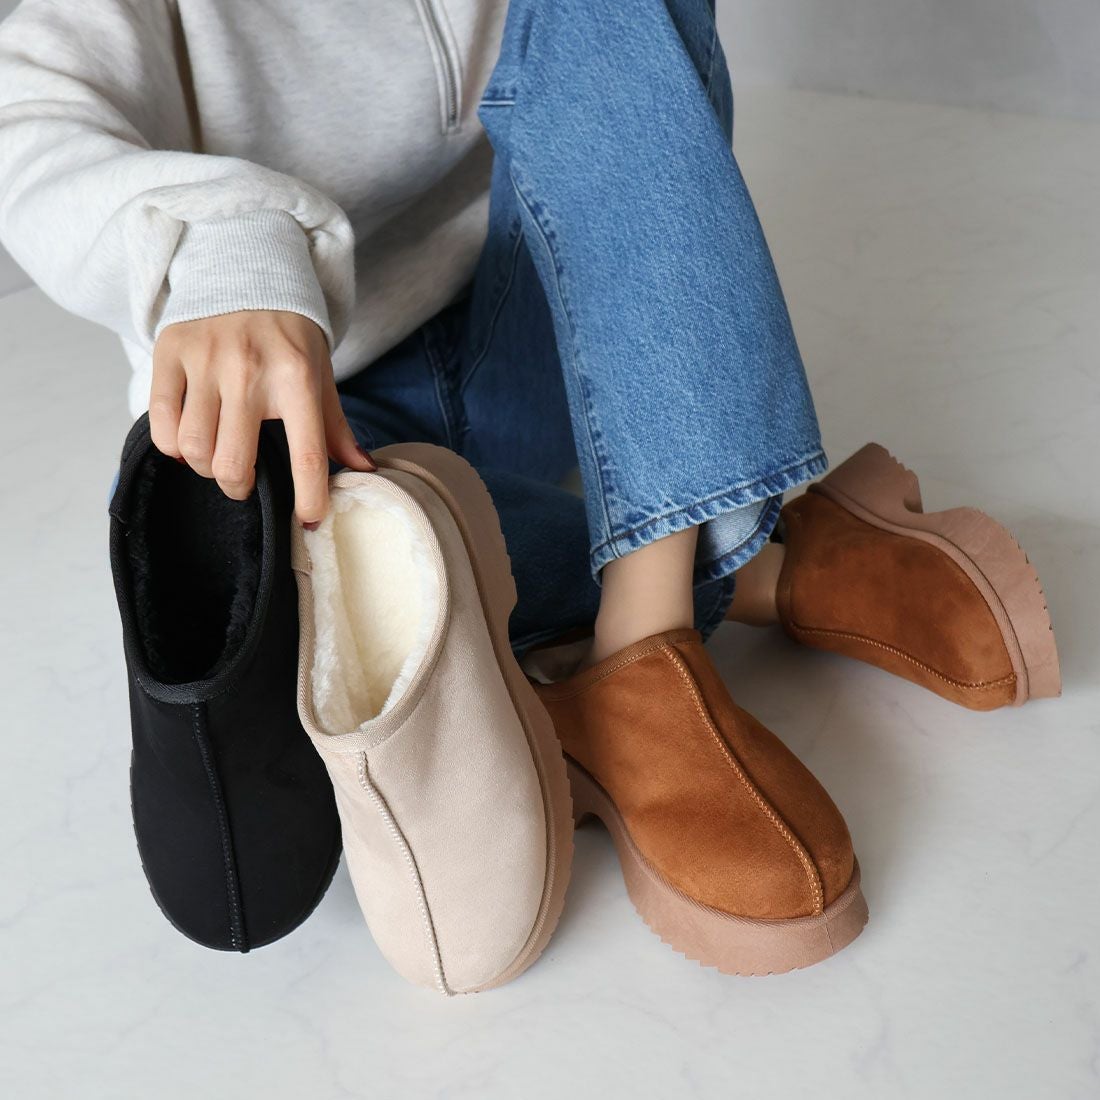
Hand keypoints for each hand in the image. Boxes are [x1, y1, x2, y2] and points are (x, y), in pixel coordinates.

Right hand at [149, 310, 374, 524]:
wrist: (247, 268)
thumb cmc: (289, 336)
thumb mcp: (321, 376)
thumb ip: (337, 427)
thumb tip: (366, 471)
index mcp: (297, 378)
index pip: (307, 456)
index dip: (309, 499)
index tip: (309, 520)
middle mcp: (250, 369)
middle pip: (234, 464)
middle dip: (239, 487)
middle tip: (245, 482)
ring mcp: (206, 360)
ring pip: (193, 449)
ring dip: (205, 467)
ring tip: (217, 457)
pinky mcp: (170, 352)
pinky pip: (161, 424)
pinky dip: (172, 447)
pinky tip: (188, 441)